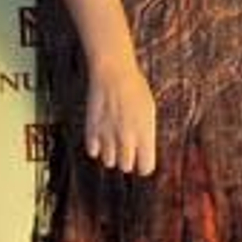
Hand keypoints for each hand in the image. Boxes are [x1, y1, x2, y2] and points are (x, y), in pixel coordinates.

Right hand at [84, 56, 156, 175]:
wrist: (113, 73)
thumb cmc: (135, 88)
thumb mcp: (150, 111)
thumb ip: (146, 134)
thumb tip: (142, 151)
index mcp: (145, 134)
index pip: (146, 168)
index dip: (144, 165)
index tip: (142, 160)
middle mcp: (127, 138)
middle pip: (126, 167)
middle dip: (127, 159)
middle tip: (126, 145)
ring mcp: (108, 136)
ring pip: (109, 161)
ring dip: (111, 153)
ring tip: (113, 137)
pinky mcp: (92, 131)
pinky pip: (93, 152)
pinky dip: (96, 146)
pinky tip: (100, 134)